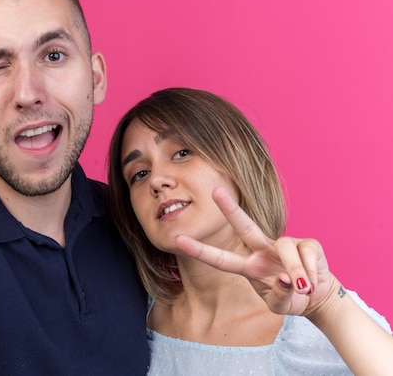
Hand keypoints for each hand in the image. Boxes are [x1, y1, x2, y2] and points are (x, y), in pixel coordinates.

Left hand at [175, 186, 336, 316]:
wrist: (318, 296)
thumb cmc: (290, 298)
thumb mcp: (281, 306)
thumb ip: (279, 295)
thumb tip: (286, 278)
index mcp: (249, 267)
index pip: (221, 260)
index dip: (200, 250)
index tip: (179, 240)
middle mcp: (262, 250)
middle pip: (244, 226)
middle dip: (230, 209)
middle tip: (215, 191)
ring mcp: (283, 245)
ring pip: (285, 247)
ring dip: (296, 270)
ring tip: (304, 289)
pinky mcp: (307, 243)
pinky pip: (306, 253)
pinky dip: (311, 273)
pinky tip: (313, 283)